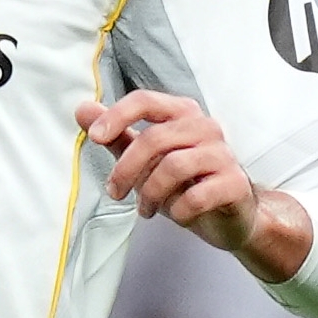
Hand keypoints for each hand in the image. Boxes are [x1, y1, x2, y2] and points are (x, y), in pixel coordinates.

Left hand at [76, 90, 309, 281]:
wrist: (230, 217)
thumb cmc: (184, 183)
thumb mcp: (145, 159)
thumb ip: (117, 135)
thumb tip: (82, 109)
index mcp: (182, 113)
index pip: (145, 100)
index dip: (116, 116)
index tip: (94, 137)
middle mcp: (206, 127)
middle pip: (155, 138)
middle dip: (126, 169)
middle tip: (115, 192)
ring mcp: (223, 155)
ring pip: (174, 166)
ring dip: (150, 193)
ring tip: (144, 210)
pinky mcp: (235, 184)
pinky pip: (197, 195)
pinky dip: (178, 209)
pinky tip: (176, 215)